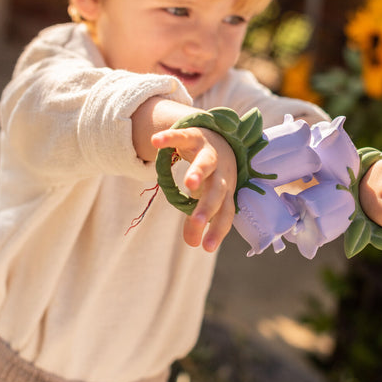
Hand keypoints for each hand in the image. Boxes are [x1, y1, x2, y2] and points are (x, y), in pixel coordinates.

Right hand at [151, 127, 236, 252]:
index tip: (206, 247)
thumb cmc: (212, 174)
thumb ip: (197, 219)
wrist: (219, 134)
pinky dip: (170, 138)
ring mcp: (209, 152)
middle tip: (197, 223)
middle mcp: (221, 172)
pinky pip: (182, 136)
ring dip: (198, 172)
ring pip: (206, 163)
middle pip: (217, 190)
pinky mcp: (195, 135)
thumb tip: (192, 244)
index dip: (218, 229)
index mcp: (225, 190)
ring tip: (188, 183)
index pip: (225, 213)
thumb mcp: (205, 196)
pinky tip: (156, 142)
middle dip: (207, 206)